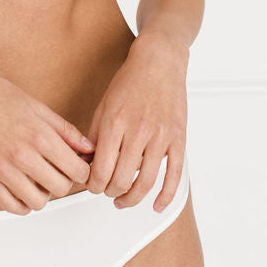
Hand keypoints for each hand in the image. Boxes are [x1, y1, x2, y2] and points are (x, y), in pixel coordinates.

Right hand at [0, 64, 95, 214]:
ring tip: (39, 178)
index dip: (82, 169)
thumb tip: (87, 147)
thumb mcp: (37, 106)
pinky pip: (12, 206)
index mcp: (39, 136)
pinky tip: (23, 189)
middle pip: (61, 188)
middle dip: (65, 180)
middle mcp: (23, 156)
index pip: (77, 170)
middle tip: (58, 170)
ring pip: (38, 202)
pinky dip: (22, 203)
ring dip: (43, 193)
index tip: (77, 166)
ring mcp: (3, 170)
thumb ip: (65, 130)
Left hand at [84, 33, 187, 211]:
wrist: (159, 61)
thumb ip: (95, 135)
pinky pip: (174, 175)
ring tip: (124, 199)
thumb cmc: (130, 81)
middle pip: (122, 180)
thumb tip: (87, 163)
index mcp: (115, 122)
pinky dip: (165, 196)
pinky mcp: (178, 139)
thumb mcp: (104, 104)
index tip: (92, 185)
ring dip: (132, 198)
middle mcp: (138, 130)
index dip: (93, 184)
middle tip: (106, 191)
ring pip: (146, 182)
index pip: (101, 169)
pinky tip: (157, 205)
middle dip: (110, 192)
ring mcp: (161, 136)